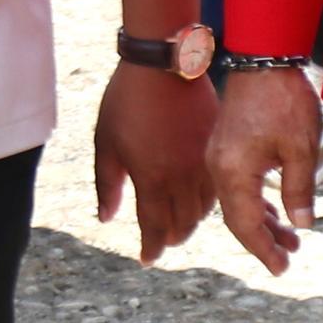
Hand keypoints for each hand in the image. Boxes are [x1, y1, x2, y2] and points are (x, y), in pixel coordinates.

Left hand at [93, 61, 216, 265]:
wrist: (163, 64)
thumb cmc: (126, 101)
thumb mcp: (105, 143)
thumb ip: (107, 185)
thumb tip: (107, 218)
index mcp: (152, 178)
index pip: (155, 228)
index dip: (151, 248)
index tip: (147, 258)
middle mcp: (182, 176)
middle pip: (184, 224)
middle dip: (172, 237)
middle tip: (163, 240)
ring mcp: (203, 162)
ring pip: (205, 208)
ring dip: (192, 220)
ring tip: (182, 222)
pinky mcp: (217, 146)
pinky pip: (217, 185)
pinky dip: (209, 199)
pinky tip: (199, 197)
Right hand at [208, 64, 320, 276]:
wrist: (264, 55)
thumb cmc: (283, 99)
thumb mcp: (300, 148)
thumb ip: (299, 190)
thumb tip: (301, 224)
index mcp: (232, 172)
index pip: (245, 225)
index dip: (263, 249)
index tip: (281, 268)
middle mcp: (218, 168)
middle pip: (238, 217)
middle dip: (263, 240)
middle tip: (288, 259)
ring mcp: (219, 156)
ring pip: (238, 201)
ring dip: (263, 221)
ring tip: (291, 240)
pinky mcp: (226, 145)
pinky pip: (238, 184)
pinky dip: (257, 201)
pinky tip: (276, 211)